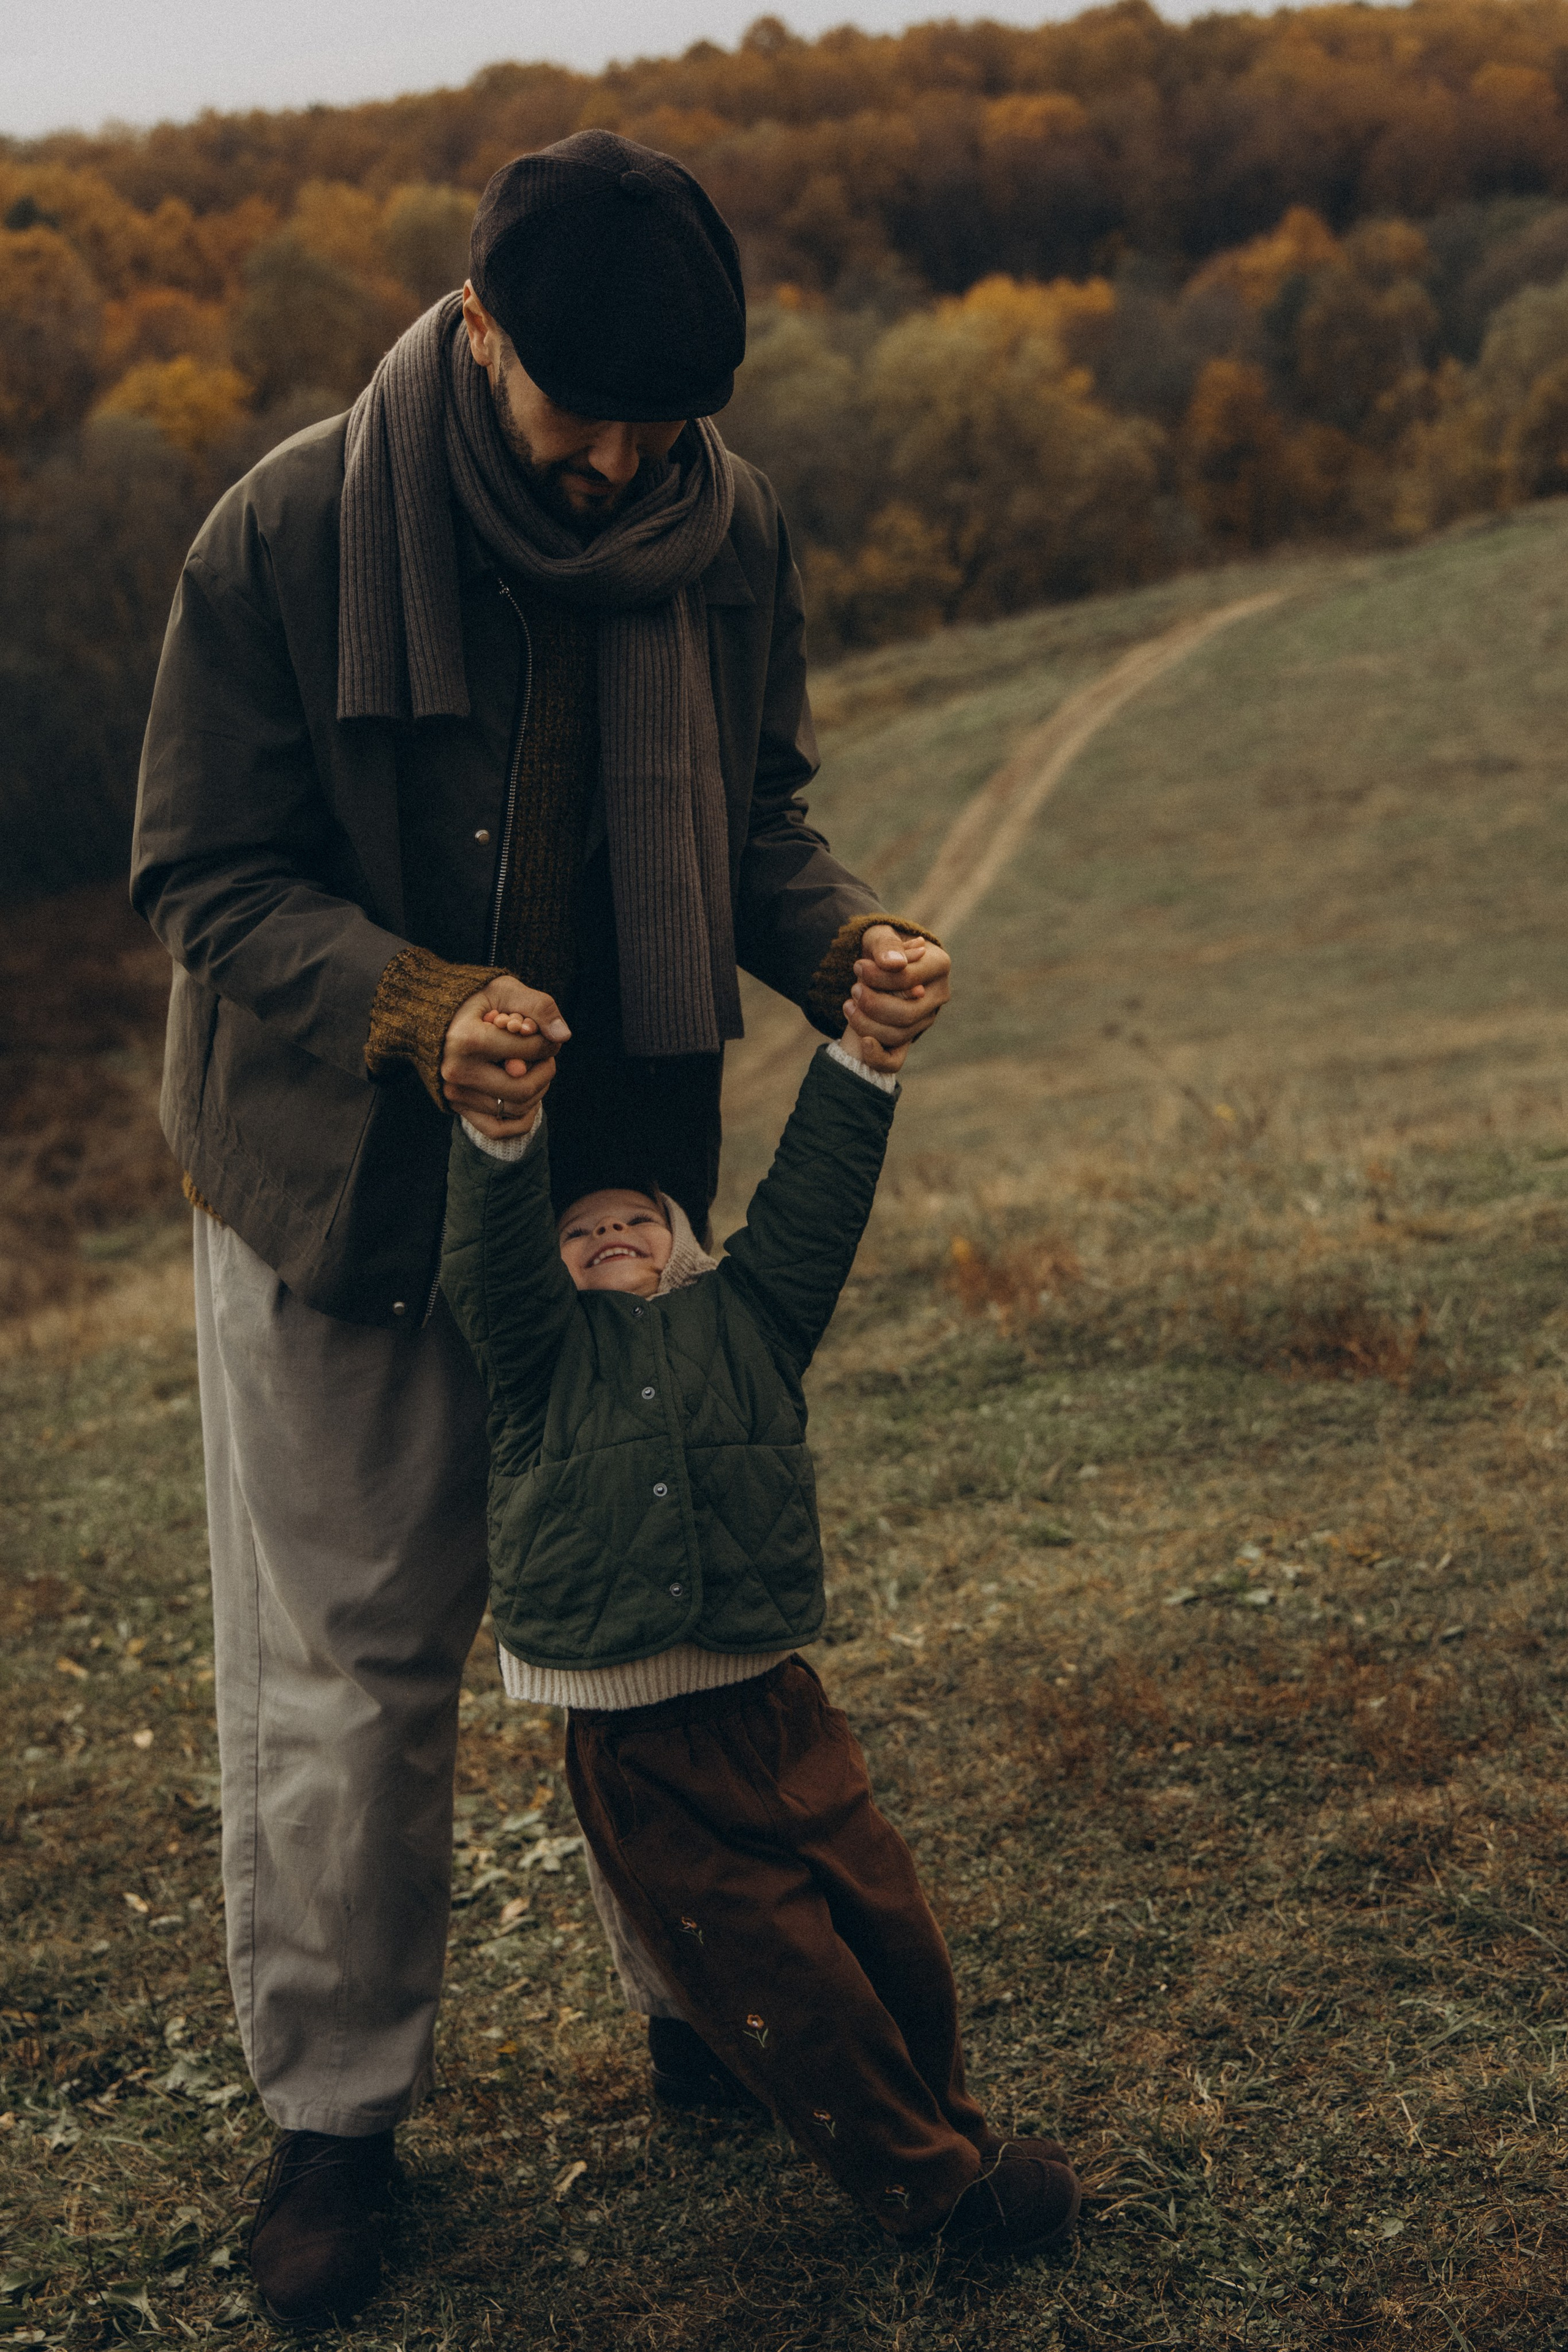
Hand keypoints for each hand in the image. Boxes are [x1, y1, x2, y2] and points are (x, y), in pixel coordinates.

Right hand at [441, 976, 568, 1136]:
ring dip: (537, 1090)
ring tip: (532, 1068)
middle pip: (523, 1088)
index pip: (529, 1049)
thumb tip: (562, 1036)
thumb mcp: (505, 989)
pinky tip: (527, 1095)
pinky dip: (522, 1118)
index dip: (548, 1042)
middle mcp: (457, 1072)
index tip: (544, 1033)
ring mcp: (455, 1093)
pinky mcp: (457, 1108)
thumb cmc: (475, 1002)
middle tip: (544, 1055)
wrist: (436, 1019)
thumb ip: (538, 1007)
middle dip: (545, 1071)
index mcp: (466, 1039)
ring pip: (516, 1109)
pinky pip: (499, 1129)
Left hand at [841, 926, 950, 1073]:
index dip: (879, 977)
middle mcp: (939, 996)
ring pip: (899, 1035)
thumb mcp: (879, 935)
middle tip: (853, 989)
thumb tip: (895, 964)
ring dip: (867, 1024)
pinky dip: (877, 1056)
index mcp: (939, 965)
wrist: (879, 965)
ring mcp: (926, 1019)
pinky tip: (863, 1042)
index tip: (858, 967)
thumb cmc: (881, 947)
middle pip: (907, 1013)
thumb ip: (886, 945)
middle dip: (874, 1004)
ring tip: (848, 1005)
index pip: (909, 979)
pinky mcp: (910, 1037)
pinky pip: (895, 1060)